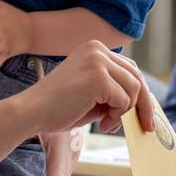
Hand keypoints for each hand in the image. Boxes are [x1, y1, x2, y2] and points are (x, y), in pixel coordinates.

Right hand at [14, 41, 155, 135]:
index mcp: (94, 49)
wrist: (30, 111)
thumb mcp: (90, 94)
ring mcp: (98, 61)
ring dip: (124, 112)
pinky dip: (116, 116)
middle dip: (143, 104)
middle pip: (137, 76)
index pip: (129, 68)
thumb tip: (141, 104)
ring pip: (134, 89)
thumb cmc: (56, 107)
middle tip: (145, 126)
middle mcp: (98, 50)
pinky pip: (124, 100)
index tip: (145, 114)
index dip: (140, 93)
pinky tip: (100, 124)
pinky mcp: (99, 77)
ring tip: (106, 123)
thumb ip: (112, 91)